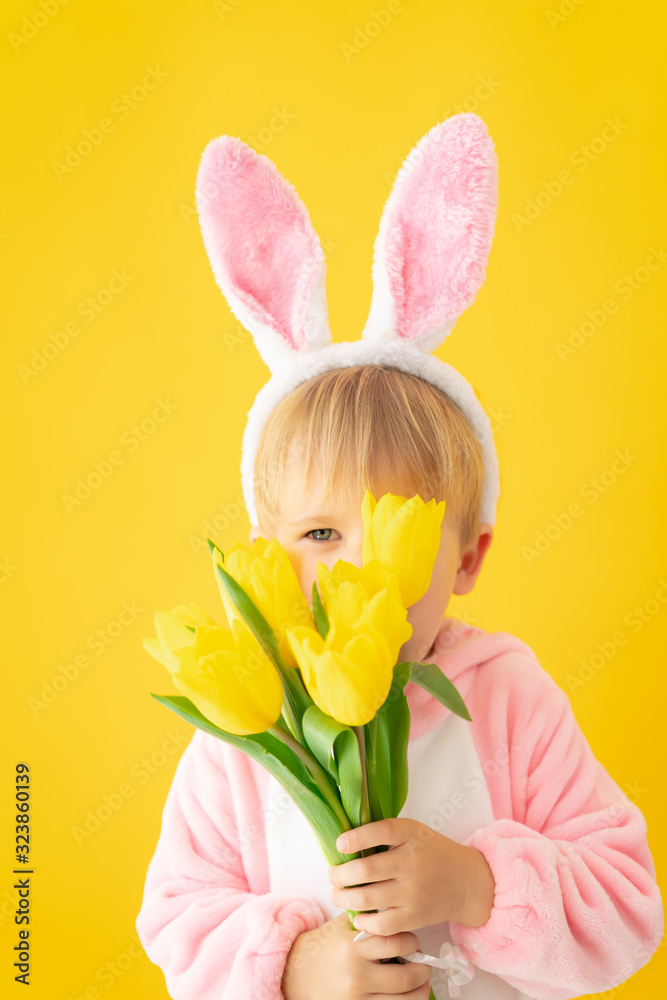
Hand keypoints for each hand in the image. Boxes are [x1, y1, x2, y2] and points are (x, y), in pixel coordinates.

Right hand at [282, 911, 431, 999]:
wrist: (295, 975)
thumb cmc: (323, 947)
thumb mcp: (341, 926)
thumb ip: (366, 917)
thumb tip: (396, 905)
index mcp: (352, 947)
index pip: (395, 943)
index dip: (411, 942)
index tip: (412, 941)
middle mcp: (356, 976)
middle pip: (406, 977)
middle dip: (422, 969)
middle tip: (424, 963)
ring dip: (420, 991)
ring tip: (422, 982)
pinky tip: (408, 996)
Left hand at [327, 817, 494, 933]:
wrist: (466, 882)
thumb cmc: (432, 852)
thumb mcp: (414, 831)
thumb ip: (386, 833)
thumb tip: (344, 842)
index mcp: (411, 835)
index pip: (380, 832)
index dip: (356, 838)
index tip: (340, 844)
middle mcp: (412, 863)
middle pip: (366, 870)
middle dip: (339, 874)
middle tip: (332, 875)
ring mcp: (413, 892)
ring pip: (367, 898)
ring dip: (344, 897)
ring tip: (337, 894)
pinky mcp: (415, 917)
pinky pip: (382, 924)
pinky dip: (363, 922)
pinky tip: (356, 915)